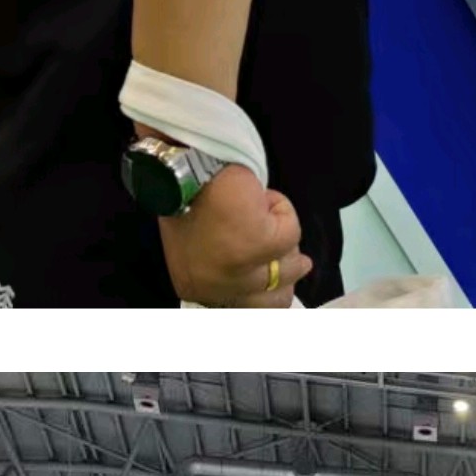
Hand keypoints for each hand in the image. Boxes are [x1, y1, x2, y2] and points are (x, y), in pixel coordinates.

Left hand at [159, 163, 308, 308]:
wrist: (183, 166)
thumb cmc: (189, 197)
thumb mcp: (203, 246)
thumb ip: (233, 269)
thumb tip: (280, 275)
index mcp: (196, 289)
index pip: (249, 309)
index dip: (272, 292)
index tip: (282, 278)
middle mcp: (216, 288)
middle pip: (278, 298)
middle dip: (287, 268)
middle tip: (289, 248)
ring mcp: (239, 270)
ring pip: (292, 264)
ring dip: (282, 232)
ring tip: (258, 209)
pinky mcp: (259, 244)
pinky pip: (293, 232)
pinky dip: (282, 209)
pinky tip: (260, 197)